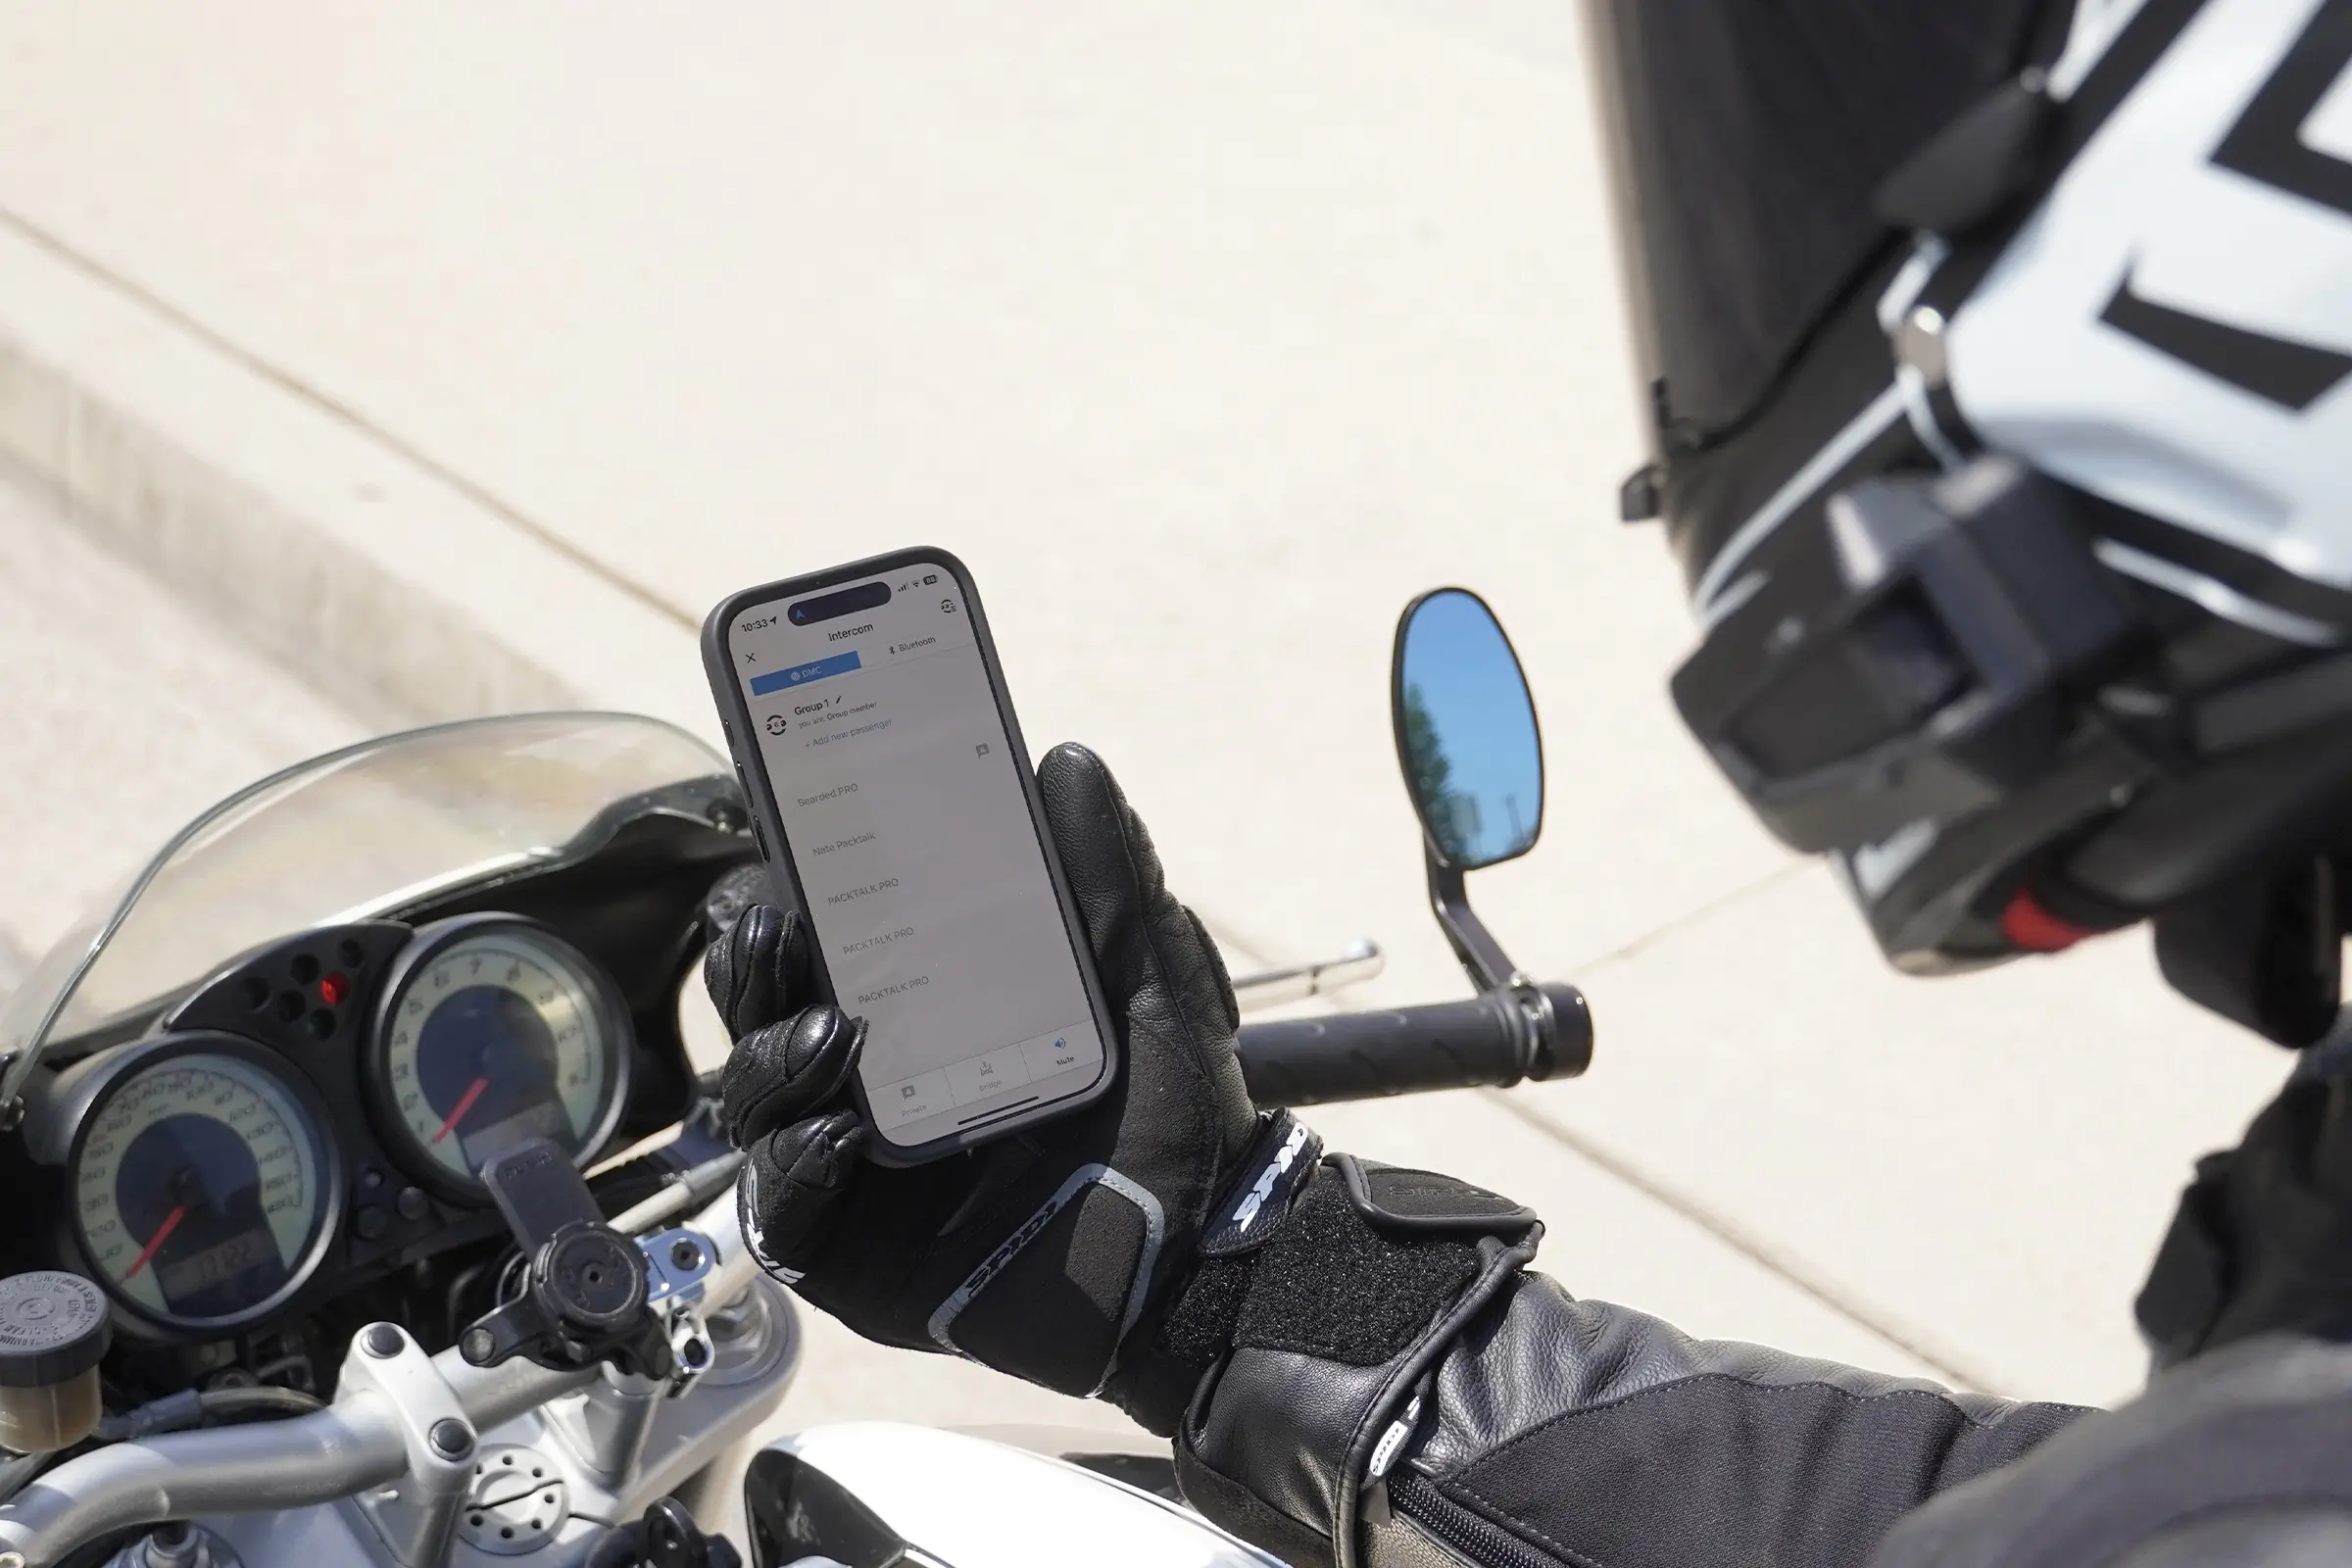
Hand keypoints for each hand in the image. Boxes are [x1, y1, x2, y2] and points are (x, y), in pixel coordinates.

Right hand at [705, 743, 1260, 1430]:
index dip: (782, 899)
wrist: (1209, 1256)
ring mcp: (852, 1175)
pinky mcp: (852, 1258)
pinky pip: (785, 1213)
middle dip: (753, 968)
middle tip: (780, 929)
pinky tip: (838, 1138)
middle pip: (763, 1012)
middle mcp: (869, 1084)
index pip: (820, 943)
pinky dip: (795, 1169)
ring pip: (756, 1102)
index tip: (779, 851)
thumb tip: (1070, 761)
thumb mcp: (1144, 982)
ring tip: (831, 1039)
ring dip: (771, 1059)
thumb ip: (1107, 878)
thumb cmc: (1173, 1118)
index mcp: (922, 1012)